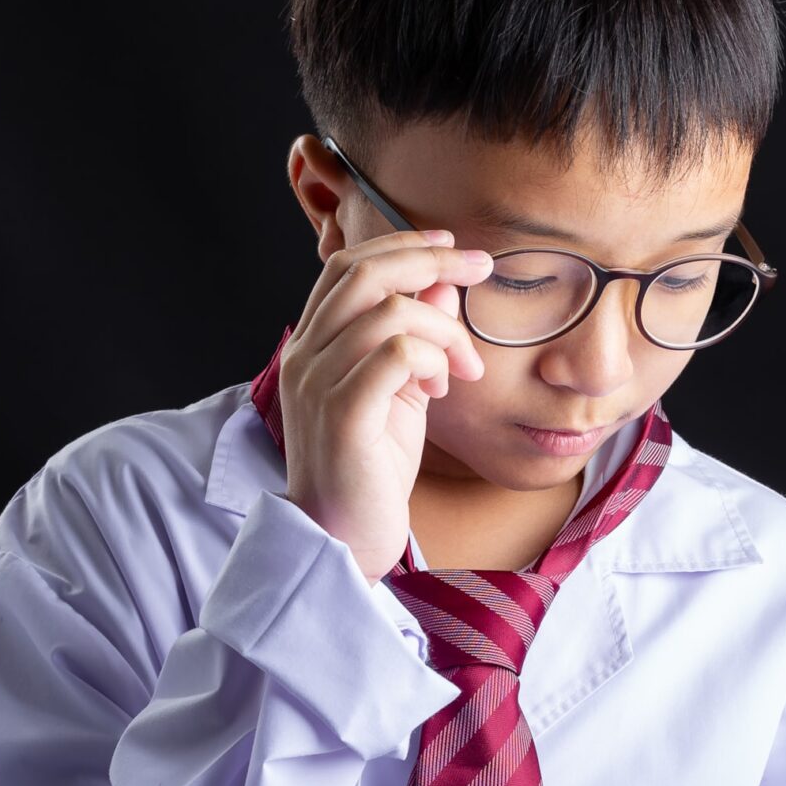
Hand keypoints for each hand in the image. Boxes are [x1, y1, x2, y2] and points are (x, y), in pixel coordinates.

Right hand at [275, 214, 494, 580]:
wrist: (343, 540)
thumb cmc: (371, 469)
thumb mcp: (402, 391)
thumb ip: (417, 338)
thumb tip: (444, 285)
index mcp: (311, 346)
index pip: (347, 267)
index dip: (401, 245)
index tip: (452, 245)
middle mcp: (304, 357)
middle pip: (362, 273)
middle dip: (429, 260)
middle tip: (480, 267)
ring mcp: (317, 385)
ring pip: (387, 313)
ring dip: (443, 330)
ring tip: (460, 368)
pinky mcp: (343, 415)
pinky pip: (394, 355)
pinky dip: (432, 360)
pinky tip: (441, 389)